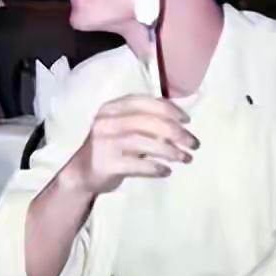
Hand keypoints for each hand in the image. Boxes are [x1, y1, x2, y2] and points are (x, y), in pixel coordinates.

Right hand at [62, 94, 197, 194]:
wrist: (80, 174)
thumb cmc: (109, 148)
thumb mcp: (122, 127)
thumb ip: (144, 121)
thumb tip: (180, 124)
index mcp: (112, 108)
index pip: (146, 102)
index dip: (170, 110)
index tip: (187, 121)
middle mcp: (107, 121)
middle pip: (149, 122)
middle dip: (177, 133)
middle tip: (194, 144)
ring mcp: (105, 142)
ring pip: (146, 142)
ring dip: (171, 151)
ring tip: (185, 158)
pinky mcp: (107, 163)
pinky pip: (138, 164)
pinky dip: (156, 167)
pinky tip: (166, 171)